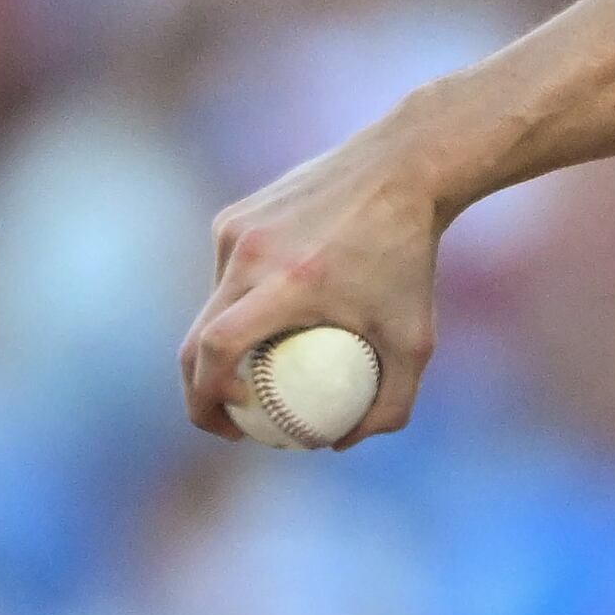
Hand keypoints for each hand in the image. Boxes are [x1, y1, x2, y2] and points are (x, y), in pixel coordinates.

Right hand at [177, 120, 446, 443]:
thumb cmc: (412, 260)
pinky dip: (241, 301)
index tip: (233, 424)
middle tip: (224, 419)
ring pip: (211, 304)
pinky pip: (227, 273)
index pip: (217, 347)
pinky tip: (278, 311)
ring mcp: (236, 228)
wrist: (401, 170)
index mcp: (289, 282)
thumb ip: (390, 405)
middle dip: (197, 388)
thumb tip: (337, 444)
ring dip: (222, 341)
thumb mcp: (417, 341)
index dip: (207, 395)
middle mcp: (251, 253)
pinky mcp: (234, 214)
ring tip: (257, 367)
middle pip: (197, 335)